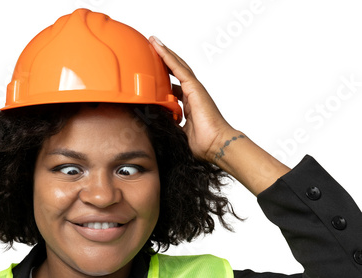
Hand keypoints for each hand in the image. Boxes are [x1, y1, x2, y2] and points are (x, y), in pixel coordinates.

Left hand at [149, 36, 236, 162]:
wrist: (216, 145)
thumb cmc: (203, 143)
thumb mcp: (179, 133)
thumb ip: (170, 125)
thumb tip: (157, 124)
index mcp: (190, 104)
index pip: (174, 87)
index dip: (164, 78)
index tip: (154, 73)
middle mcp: (192, 94)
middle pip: (176, 71)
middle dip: (164, 60)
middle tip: (152, 48)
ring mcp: (194, 89)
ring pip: (177, 65)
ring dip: (165, 53)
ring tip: (154, 42)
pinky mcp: (194, 88)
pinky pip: (178, 68)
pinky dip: (168, 57)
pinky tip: (158, 47)